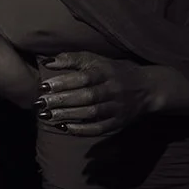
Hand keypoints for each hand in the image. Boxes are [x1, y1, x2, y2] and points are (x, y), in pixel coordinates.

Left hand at [36, 51, 156, 135]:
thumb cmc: (114, 71)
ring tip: (47, 116)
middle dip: (61, 101)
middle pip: (86, 96)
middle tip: (40, 104)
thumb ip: (72, 59)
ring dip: (68, 115)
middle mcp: (113, 90)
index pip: (83, 77)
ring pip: (92, 113)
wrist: (148, 88)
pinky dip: (82, 129)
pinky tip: (65, 128)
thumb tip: (46, 62)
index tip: (43, 86)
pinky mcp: (119, 122)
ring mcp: (117, 107)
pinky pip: (100, 128)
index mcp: (106, 72)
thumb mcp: (97, 60)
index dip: (63, 82)